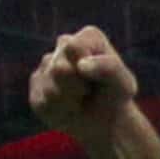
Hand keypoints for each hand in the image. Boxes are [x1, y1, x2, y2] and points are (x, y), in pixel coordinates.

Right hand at [30, 27, 138, 141]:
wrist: (103, 121)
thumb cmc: (114, 98)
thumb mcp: (124, 85)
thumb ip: (109, 68)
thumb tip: (81, 65)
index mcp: (88, 37)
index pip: (73, 48)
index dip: (86, 70)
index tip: (99, 79)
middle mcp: (64, 44)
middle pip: (59, 68)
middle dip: (76, 88)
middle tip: (88, 92)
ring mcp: (47, 64)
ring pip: (50, 89)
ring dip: (69, 103)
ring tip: (79, 101)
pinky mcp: (36, 84)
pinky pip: (41, 103)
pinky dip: (58, 112)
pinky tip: (67, 108)